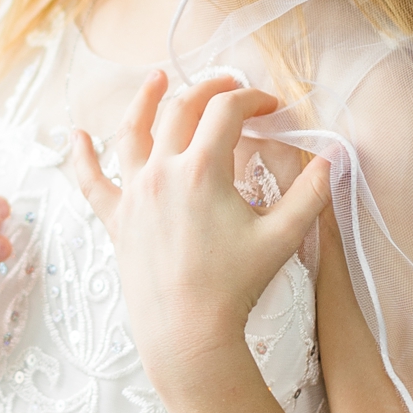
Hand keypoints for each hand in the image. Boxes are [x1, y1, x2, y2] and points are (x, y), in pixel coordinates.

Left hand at [72, 72, 329, 400]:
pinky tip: (75, 135)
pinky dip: (80, 156)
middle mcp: (161, 172)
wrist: (187, 334)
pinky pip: (91, 182)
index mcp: (201, 170)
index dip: (253, 99)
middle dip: (208, 89)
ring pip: (130, 131)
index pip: (227, 111)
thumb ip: (312, 193)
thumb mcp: (283, 237)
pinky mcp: (117, 220)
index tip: (272, 107)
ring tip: (154, 78)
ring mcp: (134, 194)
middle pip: (181, 108)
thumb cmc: (234, 287)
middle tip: (229, 87)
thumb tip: (337, 156)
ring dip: (143, 99)